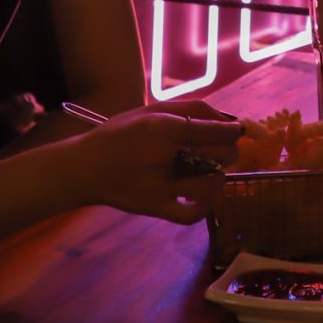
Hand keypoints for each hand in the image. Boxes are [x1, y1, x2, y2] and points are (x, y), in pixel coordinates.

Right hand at [68, 106, 241, 223]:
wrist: (84, 168)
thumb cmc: (120, 135)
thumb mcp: (150, 111)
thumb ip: (189, 109)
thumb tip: (226, 117)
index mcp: (162, 128)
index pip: (212, 130)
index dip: (232, 130)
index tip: (238, 130)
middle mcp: (163, 156)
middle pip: (218, 156)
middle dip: (228, 151)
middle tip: (224, 150)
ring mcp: (160, 186)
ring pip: (210, 184)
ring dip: (219, 175)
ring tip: (212, 170)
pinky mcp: (155, 208)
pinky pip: (192, 214)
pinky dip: (204, 206)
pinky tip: (202, 195)